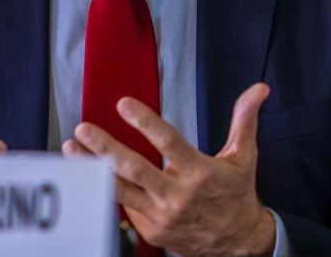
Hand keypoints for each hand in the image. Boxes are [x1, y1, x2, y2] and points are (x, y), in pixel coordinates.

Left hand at [63, 83, 275, 256]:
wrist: (237, 244)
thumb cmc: (237, 196)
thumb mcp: (243, 157)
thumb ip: (244, 120)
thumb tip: (259, 89)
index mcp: (200, 173)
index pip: (169, 143)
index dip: (145, 122)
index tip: (124, 104)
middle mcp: (178, 195)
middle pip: (136, 169)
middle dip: (106, 148)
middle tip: (83, 129)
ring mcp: (162, 215)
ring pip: (121, 189)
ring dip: (93, 168)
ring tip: (72, 148)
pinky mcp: (151, 229)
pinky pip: (125, 205)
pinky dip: (107, 187)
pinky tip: (89, 170)